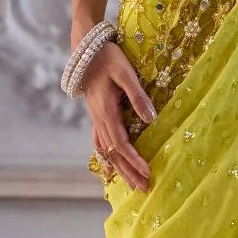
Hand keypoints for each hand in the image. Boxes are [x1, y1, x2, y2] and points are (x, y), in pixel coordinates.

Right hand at [81, 40, 155, 192]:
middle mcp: (99, 119)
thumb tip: (151, 120)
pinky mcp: (95, 115)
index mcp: (106, 112)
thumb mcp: (126, 73)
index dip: (134, 160)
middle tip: (144, 189)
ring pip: (107, 150)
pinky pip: (99, 142)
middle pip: (114, 153)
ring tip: (131, 184)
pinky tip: (110, 167)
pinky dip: (106, 157)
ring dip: (120, 168)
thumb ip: (138, 96)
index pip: (121, 144)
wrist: (85, 48)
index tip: (147, 172)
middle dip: (129, 172)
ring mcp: (95, 118)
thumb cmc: (108, 57)